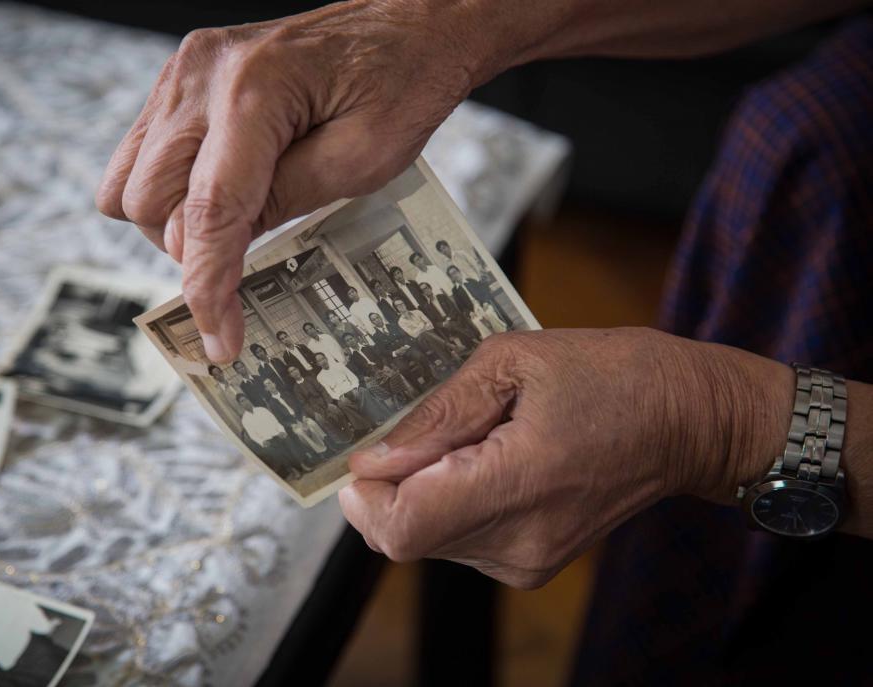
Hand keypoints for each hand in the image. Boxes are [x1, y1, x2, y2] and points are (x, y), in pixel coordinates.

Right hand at [95, 1, 481, 361]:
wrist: (405, 24)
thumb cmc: (400, 83)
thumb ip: (286, 204)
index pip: (209, 212)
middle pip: (147, 202)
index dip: (209, 287)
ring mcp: (183, 72)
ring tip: (235, 221)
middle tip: (245, 263)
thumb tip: (224, 248)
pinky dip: (167, 190)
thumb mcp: (363, 160)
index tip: (218, 341)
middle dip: (191, 251)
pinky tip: (218, 191)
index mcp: (254, 92)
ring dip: (170, 223)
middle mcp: (201, 75)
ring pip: (127, 182)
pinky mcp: (180, 77)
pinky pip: (139, 154)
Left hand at [339, 328, 793, 587]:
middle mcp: (520, 541)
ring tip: (478, 440)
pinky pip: (459, 542)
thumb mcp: (515, 361)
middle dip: (394, 487)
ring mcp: (528, 562)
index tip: (367, 457)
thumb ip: (438, 415)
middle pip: (407, 538)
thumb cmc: (614, 376)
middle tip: (430, 432)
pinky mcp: (533, 565)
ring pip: (429, 540)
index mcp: (518, 484)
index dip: (366, 496)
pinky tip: (490, 461)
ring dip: (426, 492)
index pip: (402, 527)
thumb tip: (375, 459)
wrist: (686, 420)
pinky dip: (452, 503)